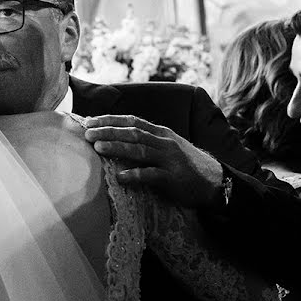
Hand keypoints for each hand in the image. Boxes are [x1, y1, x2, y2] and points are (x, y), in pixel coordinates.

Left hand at [83, 114, 223, 208]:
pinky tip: (120, 177)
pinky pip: (151, 175)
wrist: (214, 181)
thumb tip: (118, 139)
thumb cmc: (185, 165)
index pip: (132, 121)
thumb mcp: (167, 147)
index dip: (110, 120)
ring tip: (98, 148)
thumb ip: (147, 142)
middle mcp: (164, 142)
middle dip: (108, 131)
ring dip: (117, 147)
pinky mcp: (173, 178)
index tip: (89, 121)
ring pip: (140, 150)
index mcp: (161, 133)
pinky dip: (134, 175)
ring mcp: (169, 159)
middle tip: (87, 133)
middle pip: (133, 132)